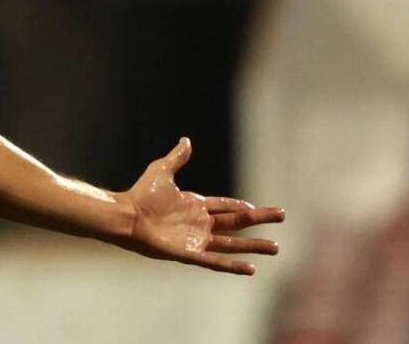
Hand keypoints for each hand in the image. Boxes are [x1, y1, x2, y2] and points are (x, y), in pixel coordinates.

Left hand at [118, 137, 282, 274]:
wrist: (127, 216)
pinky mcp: (190, 254)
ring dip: (254, 246)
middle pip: (237, 223)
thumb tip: (186, 140)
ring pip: (232, 244)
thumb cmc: (141, 194)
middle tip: (281, 217)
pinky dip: (233, 265)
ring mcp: (197, 240)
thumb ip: (177, 157)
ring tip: (275, 248)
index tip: (258, 206)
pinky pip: (216, 261)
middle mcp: (200, 224)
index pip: (225, 206)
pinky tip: (251, 268)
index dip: (241, 206)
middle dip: (259, 220)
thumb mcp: (162, 170)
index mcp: (195, 205)